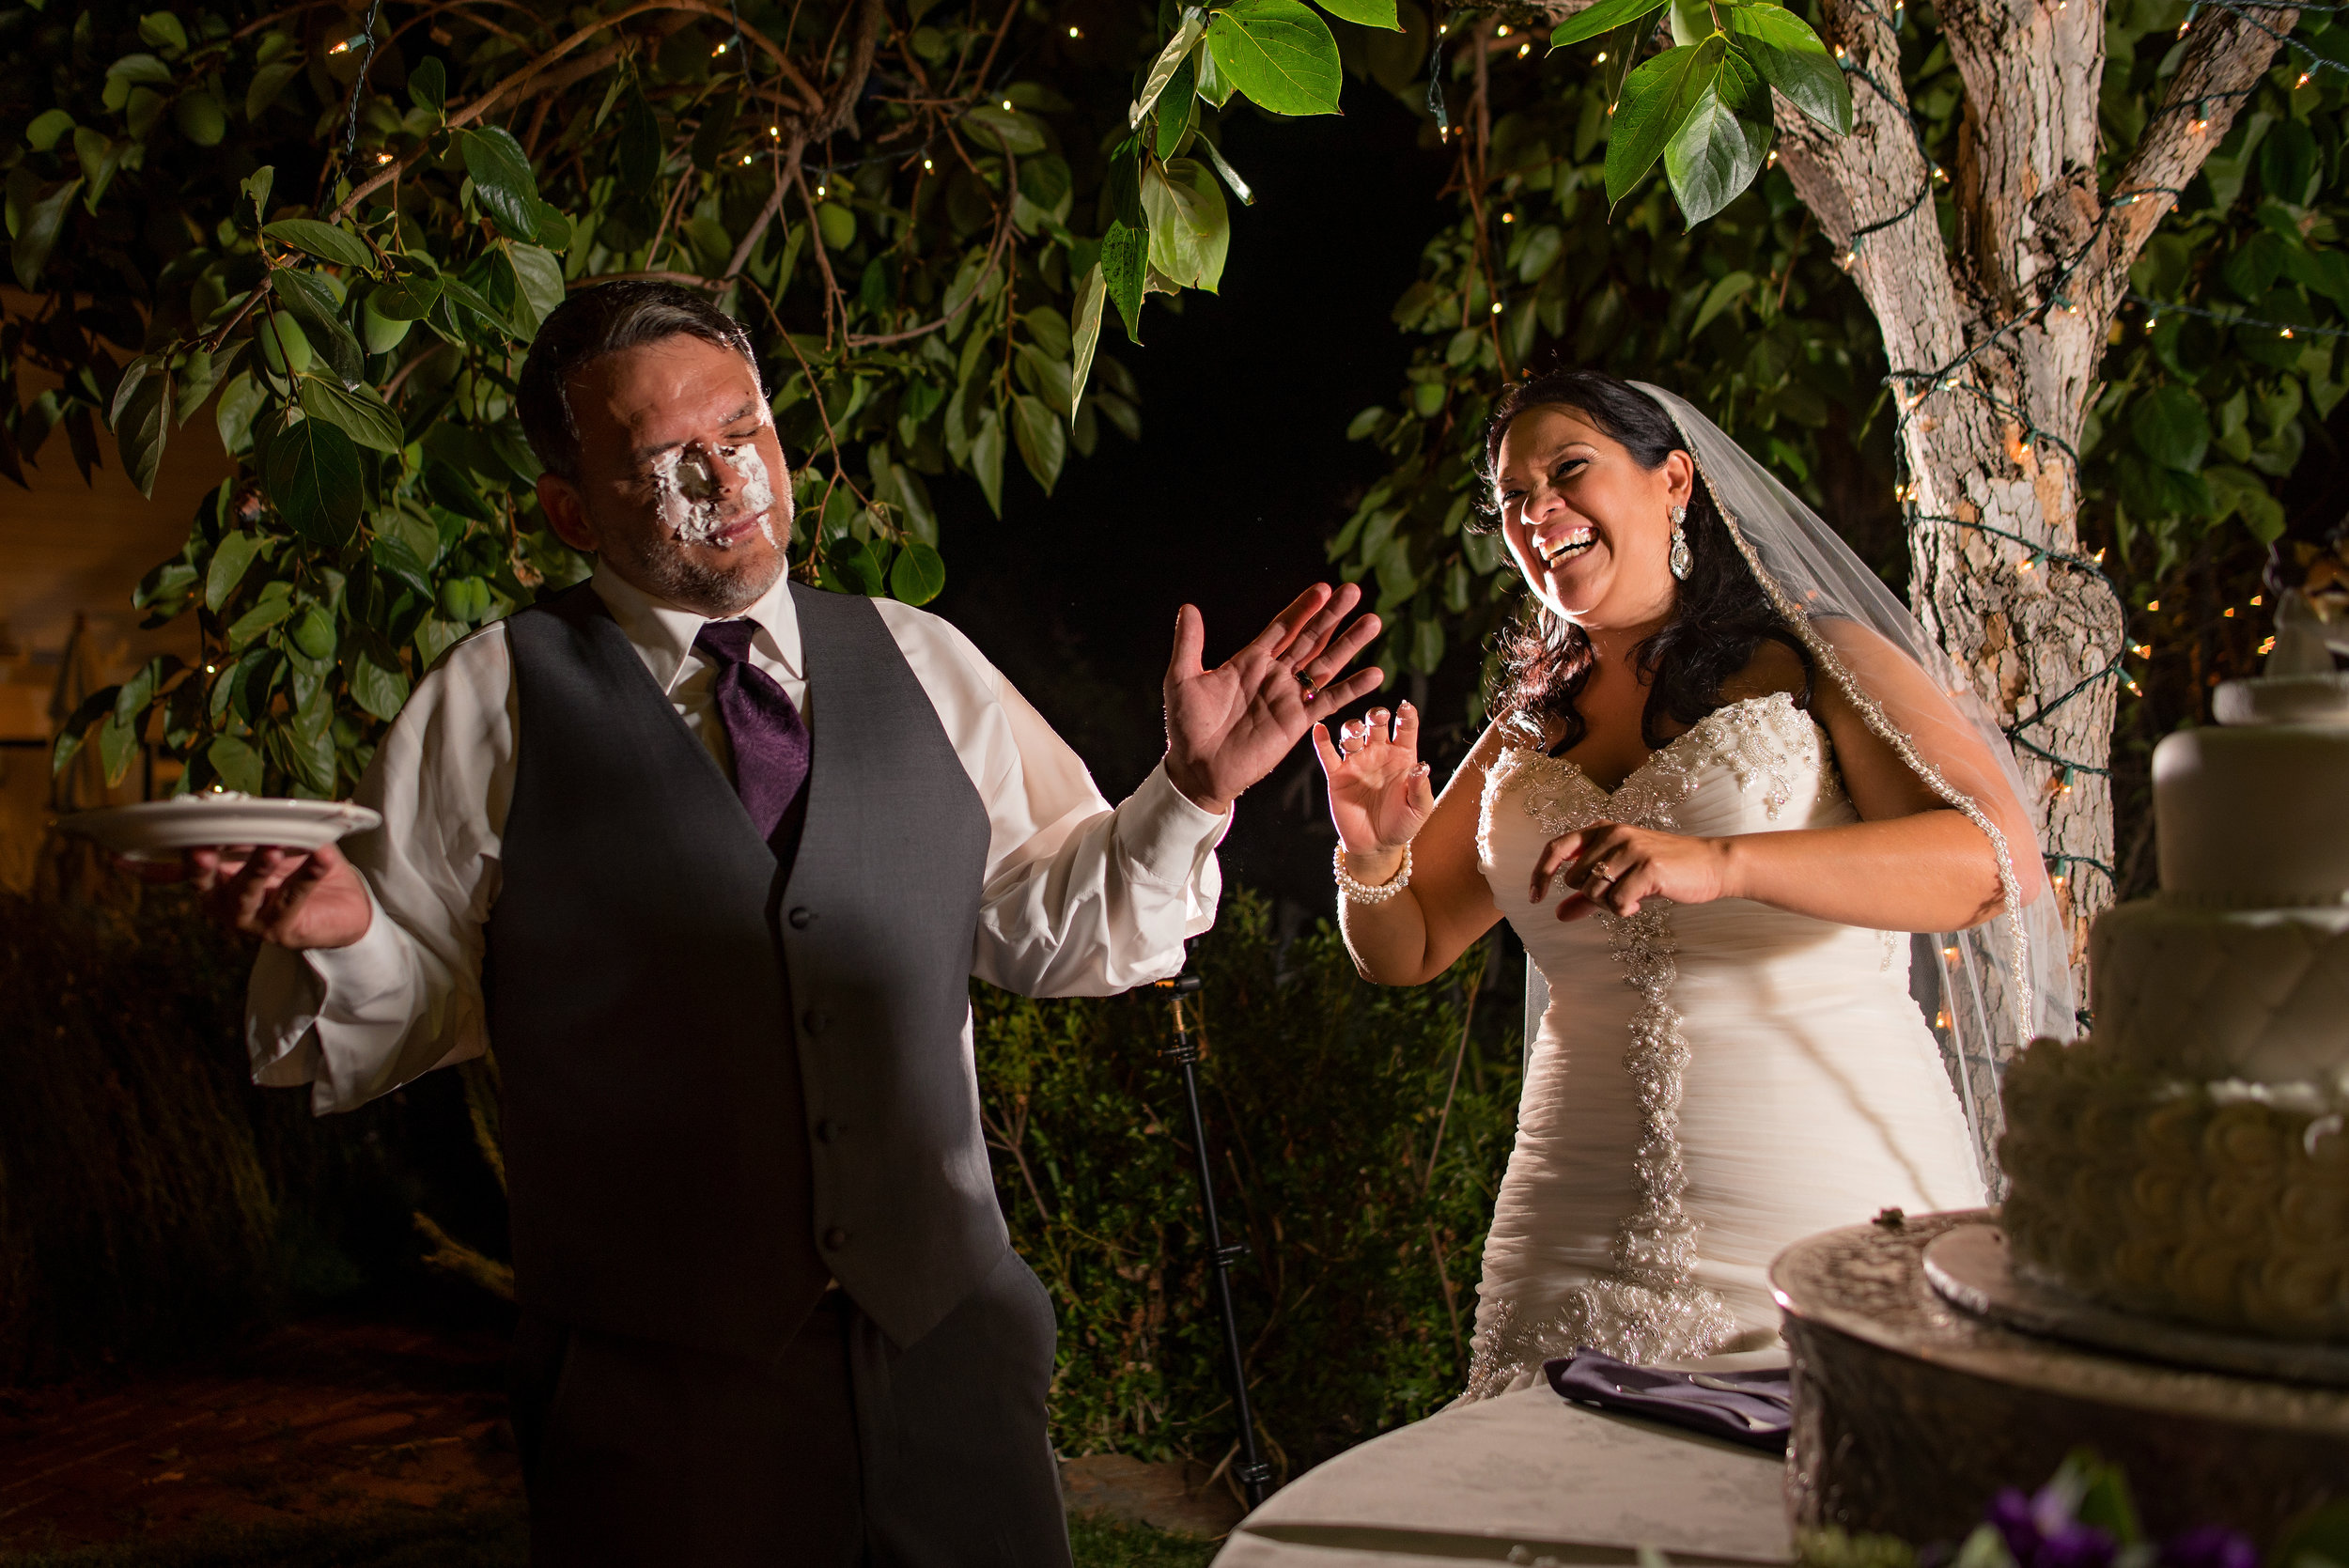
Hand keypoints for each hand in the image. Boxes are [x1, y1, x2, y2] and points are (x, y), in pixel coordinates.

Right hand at [127, 841, 373, 948]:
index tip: (119, 853)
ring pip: (246, 894)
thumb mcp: (266, 842)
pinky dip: (307, 875)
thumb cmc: (297, 868)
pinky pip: (294, 899)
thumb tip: (207, 799)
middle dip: (201, 865)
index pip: (173, 870)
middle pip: (205, 883)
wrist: (344, 907)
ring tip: (272, 848)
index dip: (144, 865)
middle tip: (202, 847)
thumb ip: (241, 827)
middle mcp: (222, 903)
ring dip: (257, 869)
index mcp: (212, 880)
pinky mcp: (284, 930)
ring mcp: (250, 920)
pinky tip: (321, 855)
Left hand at [1163, 583, 1383, 814]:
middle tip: (1354, 590)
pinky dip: (1352, 688)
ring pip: (1326, 663)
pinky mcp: (1297, 722)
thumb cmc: (1187, 726)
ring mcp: (1289, 697)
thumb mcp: (1182, 679)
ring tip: (1373, 621)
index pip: (1282, 626)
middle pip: (1310, 637)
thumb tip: (1188, 607)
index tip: (1323, 588)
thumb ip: (1189, 643)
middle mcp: (1274, 675)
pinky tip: (1375, 673)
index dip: (1302, 607)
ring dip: (1349, 644)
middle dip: (1332, 615)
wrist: (1197, 768)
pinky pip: (1329, 701)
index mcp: (1250, 661)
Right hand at [1311, 702, 1434, 854]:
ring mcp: (1357, 763)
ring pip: (1352, 735)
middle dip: (1376, 716)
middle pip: (1376, 725)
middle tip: (1378, 717)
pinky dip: (1321, 741)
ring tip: (1355, 731)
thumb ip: (1420, 788)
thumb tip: (1422, 767)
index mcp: (1402, 757)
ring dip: (1352, 728)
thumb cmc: (1402, 825)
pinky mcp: (1338, 776)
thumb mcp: (1419, 809)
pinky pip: (1327, 755)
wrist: (1376, 845)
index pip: (1405, 729)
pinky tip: (1319, 729)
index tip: (1405, 708)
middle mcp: (1379, 754)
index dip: (1406, 716)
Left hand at [1530, 820, 1733, 920]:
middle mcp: (1613, 834)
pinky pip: (1615, 902)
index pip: (1556, 848)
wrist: (1711, 865)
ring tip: (1631, 898)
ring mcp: (1630, 848)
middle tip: (1616, 897)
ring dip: (1609, 905)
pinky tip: (1639, 905)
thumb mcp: (1622, 878)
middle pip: (1575, 880)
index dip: (1540, 874)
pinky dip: (1624, 910)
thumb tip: (1558, 914)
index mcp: (1603, 830)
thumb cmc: (1664, 870)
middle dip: (1591, 897)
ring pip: (1593, 892)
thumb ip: (1588, 895)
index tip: (1535, 898)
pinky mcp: (1647, 867)